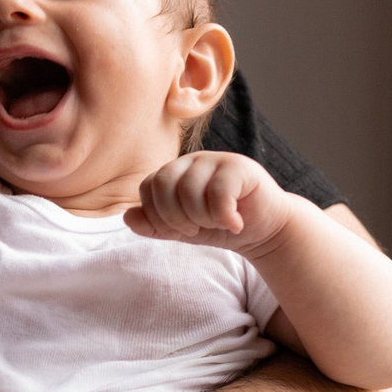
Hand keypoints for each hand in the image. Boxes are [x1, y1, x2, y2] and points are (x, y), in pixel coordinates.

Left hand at [124, 151, 291, 253]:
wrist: (263, 231)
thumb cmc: (219, 227)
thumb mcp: (181, 230)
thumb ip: (154, 225)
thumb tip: (128, 217)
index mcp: (174, 172)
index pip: (148, 187)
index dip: (157, 216)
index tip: (180, 231)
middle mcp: (192, 161)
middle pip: (163, 183)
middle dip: (176, 217)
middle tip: (197, 228)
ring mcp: (217, 160)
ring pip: (189, 189)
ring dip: (203, 218)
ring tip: (218, 224)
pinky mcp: (241, 167)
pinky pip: (219, 192)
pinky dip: (224, 217)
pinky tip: (235, 224)